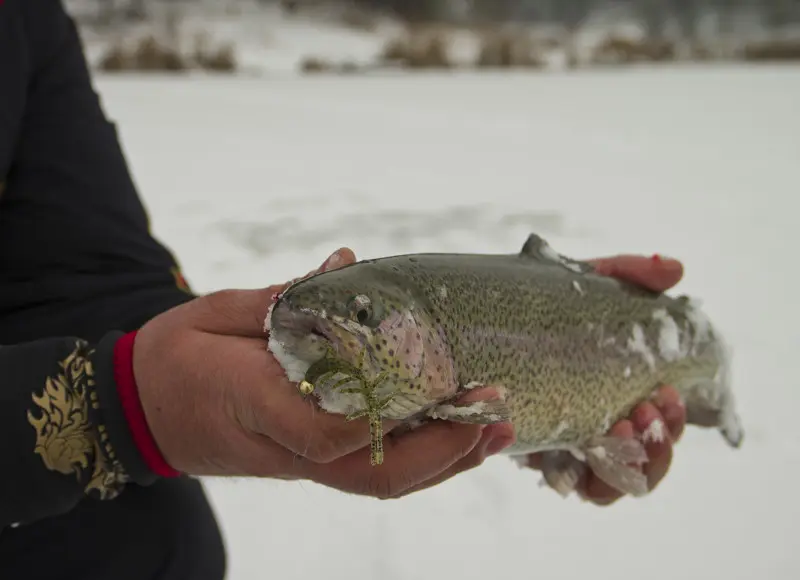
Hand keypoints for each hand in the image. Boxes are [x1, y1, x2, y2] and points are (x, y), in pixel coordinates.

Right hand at [133, 248, 513, 498]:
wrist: (142, 409)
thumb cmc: (176, 358)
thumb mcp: (217, 316)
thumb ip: (281, 298)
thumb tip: (344, 265)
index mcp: (255, 405)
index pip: (325, 430)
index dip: (383, 416)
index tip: (434, 388)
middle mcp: (286, 445)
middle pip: (373, 470)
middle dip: (441, 446)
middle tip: (494, 413)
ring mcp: (299, 461)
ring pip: (380, 481)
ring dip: (443, 461)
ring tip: (494, 432)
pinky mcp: (306, 461)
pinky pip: (371, 472)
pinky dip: (420, 460)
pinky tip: (455, 438)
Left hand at [524, 254, 687, 504]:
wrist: (458, 329)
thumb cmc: (531, 311)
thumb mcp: (579, 286)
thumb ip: (626, 274)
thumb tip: (676, 270)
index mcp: (614, 395)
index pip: (659, 425)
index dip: (672, 422)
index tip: (665, 392)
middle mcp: (594, 429)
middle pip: (644, 464)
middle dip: (658, 446)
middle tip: (643, 412)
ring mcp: (563, 449)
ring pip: (612, 484)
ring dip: (630, 465)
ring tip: (619, 429)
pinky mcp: (532, 456)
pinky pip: (568, 483)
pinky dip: (584, 474)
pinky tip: (580, 451)